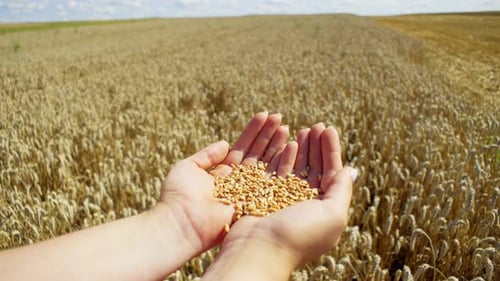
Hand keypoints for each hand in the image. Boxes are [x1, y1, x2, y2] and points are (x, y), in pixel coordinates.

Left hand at [157, 112, 287, 253]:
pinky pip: (271, 181)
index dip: (254, 132)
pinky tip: (288, 147)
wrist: (180, 224)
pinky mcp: (255, 203)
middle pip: (257, 154)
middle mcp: (238, 182)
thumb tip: (225, 143)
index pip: (243, 148)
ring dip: (276, 145)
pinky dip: (279, 163)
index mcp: (223, 173)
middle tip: (279, 117)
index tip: (265, 115)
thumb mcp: (188, 167)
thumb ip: (207, 155)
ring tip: (285, 127)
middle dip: (268, 135)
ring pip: (266, 165)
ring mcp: (248, 192)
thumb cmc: (178, 196)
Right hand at [222, 124, 354, 265]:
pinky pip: (276, 172)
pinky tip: (288, 143)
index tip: (329, 129)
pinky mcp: (265, 195)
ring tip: (303, 129)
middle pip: (314, 168)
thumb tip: (351, 170)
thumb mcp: (332, 214)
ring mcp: (284, 199)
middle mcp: (305, 204)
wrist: (258, 249)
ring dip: (301, 147)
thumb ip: (342, 190)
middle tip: (317, 125)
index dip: (331, 151)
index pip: (331, 174)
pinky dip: (283, 157)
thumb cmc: (299, 234)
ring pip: (295, 167)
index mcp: (323, 210)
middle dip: (317, 146)